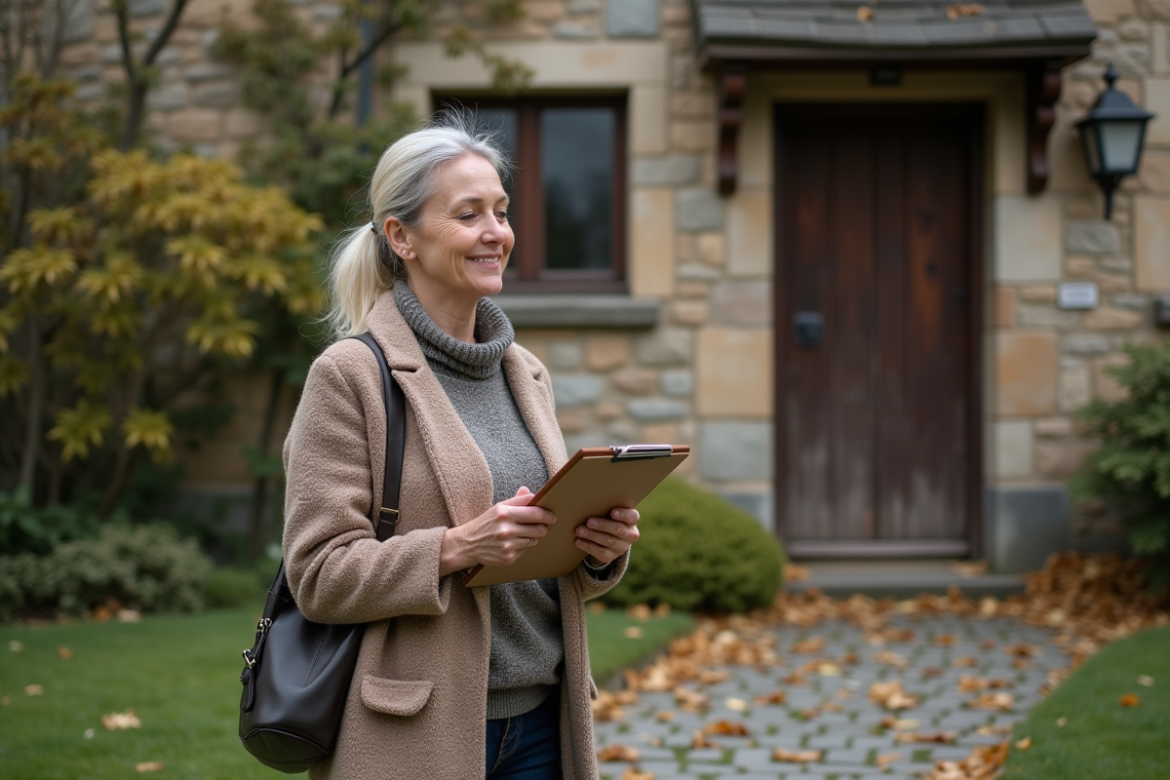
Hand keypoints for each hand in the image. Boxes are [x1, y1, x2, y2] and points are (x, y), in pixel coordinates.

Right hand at [439, 487, 555, 575]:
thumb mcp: (499, 507)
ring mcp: (507, 545)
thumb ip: (517, 500)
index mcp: (504, 513)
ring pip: (534, 540)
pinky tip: (513, 544)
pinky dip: (522, 547)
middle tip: (542, 526)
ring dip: (532, 537)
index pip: (535, 512)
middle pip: (539, 528)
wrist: (468, 543)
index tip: (552, 516)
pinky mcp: (508, 557)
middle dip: (543, 527)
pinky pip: (525, 551)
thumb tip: (531, 492)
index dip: (548, 514)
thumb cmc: (486, 523)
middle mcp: (506, 529)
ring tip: (522, 534)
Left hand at [575, 507, 639, 566]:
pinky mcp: (612, 556)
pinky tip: (578, 541)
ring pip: (608, 541)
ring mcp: (622, 547)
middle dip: (602, 525)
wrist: (610, 536)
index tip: (612, 512)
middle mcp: (630, 534)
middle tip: (589, 522)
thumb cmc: (608, 517)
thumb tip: (587, 499)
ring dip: (592, 535)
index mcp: (632, 520)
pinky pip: (600, 552)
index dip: (623, 515)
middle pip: (618, 529)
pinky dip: (588, 546)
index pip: (631, 516)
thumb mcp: (610, 511)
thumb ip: (605, 506)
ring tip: (579, 531)